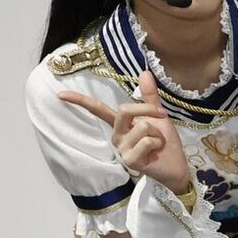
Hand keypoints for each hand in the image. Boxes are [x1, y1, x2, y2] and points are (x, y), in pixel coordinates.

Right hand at [60, 71, 192, 195]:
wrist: (177, 166)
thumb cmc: (164, 142)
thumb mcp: (158, 116)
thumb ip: (149, 96)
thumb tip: (144, 71)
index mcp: (120, 124)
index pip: (98, 109)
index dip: (80, 101)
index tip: (61, 94)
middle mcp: (117, 135)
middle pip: (124, 110)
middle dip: (147, 109)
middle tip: (162, 115)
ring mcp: (121, 149)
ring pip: (141, 126)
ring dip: (157, 132)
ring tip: (158, 143)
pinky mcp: (129, 160)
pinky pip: (146, 141)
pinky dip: (158, 143)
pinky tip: (156, 153)